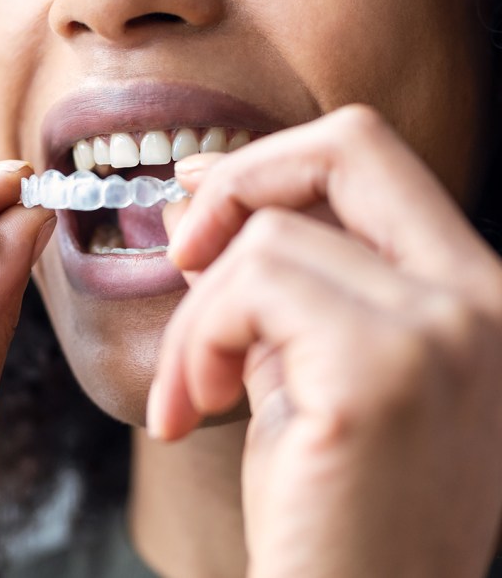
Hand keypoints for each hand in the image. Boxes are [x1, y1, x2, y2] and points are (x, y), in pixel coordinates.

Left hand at [150, 106, 501, 577]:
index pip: (375, 159)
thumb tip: (199, 201)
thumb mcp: (303, 370)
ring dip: (199, 314)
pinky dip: (200, 340)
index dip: (278, 159)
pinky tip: (196, 406)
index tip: (202, 192)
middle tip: (182, 249)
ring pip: (267, 237)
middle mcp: (481, 299)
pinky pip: (251, 287)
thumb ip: (268, 282)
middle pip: (350, 145)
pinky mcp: (383, 371)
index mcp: (472, 292)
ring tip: (193, 389)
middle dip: (241, 177)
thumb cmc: (326, 509)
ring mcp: (444, 330)